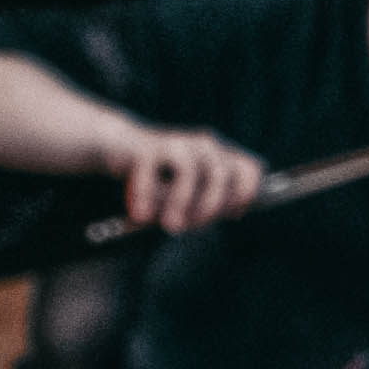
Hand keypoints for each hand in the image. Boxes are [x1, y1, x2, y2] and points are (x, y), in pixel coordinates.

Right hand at [106, 118, 268, 230]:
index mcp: (220, 156)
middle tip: (191, 226)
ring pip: (189, 172)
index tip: (232, 214)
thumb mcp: (187, 195)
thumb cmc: (159, 178)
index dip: (244, 192)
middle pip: (221, 174)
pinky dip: (146, 195)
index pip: (249, 169)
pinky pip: (151, 172)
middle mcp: (204, 145)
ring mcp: (177, 142)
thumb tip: (233, 212)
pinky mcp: (147, 146)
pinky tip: (141, 215)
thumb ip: (208, 203)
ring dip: (179, 202)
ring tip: (169, 225)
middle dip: (208, 205)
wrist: (119, 147)